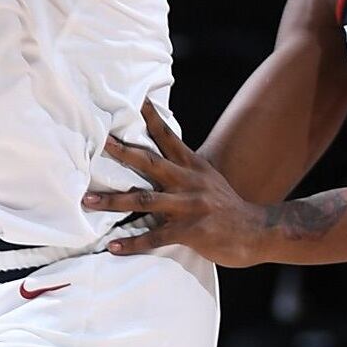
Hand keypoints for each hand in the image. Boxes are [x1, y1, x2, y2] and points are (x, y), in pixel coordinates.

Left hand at [84, 100, 258, 262]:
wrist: (257, 231)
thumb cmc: (227, 208)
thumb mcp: (208, 180)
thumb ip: (184, 170)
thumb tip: (159, 158)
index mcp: (193, 166)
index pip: (169, 137)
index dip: (152, 118)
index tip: (136, 100)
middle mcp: (189, 182)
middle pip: (150, 163)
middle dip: (122, 152)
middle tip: (99, 142)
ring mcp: (190, 206)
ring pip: (144, 199)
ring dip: (113, 200)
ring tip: (88, 200)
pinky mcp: (190, 231)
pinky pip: (155, 237)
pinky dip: (132, 242)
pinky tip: (114, 246)